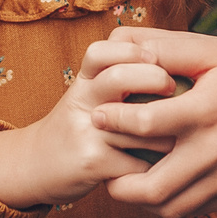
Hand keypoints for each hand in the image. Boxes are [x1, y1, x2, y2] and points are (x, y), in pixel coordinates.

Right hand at [0, 37, 174, 210]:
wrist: (36, 165)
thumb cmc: (80, 125)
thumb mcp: (92, 92)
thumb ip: (124, 75)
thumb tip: (180, 63)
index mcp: (84, 80)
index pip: (102, 51)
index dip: (133, 50)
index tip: (158, 60)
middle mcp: (81, 101)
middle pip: (118, 78)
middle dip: (156, 80)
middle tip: (175, 89)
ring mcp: (85, 132)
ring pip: (138, 126)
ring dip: (168, 132)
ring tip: (180, 134)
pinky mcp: (92, 163)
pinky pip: (138, 162)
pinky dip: (155, 166)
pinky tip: (160, 166)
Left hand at [88, 29, 216, 217]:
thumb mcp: (214, 49)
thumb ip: (166, 48)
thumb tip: (121, 41)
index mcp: (206, 110)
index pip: (144, 124)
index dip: (112, 122)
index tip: (97, 116)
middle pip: (154, 188)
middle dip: (119, 184)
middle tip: (105, 169)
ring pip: (174, 207)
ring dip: (144, 200)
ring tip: (129, 182)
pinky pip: (199, 208)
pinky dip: (174, 203)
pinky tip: (163, 187)